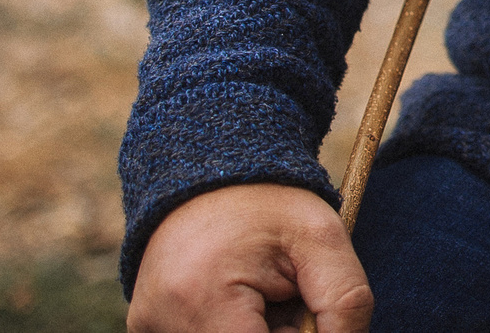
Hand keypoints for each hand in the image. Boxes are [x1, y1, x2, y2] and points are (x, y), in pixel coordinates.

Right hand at [128, 183, 372, 332]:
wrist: (212, 172)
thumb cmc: (271, 203)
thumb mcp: (324, 239)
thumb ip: (345, 302)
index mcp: (203, 299)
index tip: (306, 312)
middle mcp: (162, 321)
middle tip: (288, 297)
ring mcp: (149, 326)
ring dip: (257, 332)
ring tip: (265, 293)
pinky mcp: (145, 325)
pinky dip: (233, 328)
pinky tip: (239, 300)